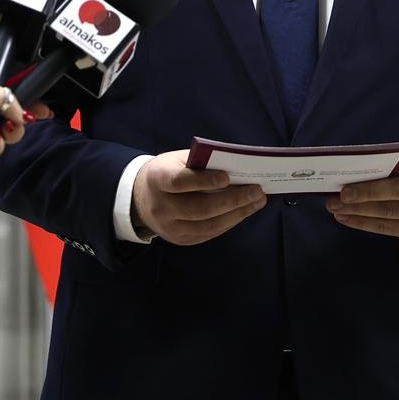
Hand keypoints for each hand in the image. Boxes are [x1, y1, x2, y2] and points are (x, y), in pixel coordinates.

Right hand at [132, 150, 265, 244]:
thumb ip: (201, 162)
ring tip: (257, 202)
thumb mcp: (177, 160)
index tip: (227, 177)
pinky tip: (243, 212)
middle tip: (257, 191)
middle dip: (232, 200)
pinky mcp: (180, 239)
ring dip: (237, 214)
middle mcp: (161, 207)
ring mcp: (170, 227)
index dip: (204, 180)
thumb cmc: (167, 172)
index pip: (180, 182)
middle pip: (199, 208)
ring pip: (207, 225)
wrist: (142, 198)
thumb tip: (237, 167)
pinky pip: (208, 233)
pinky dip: (229, 222)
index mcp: (158, 179)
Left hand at [325, 140, 398, 241]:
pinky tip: (346, 217)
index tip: (376, 155)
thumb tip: (356, 172)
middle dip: (367, 192)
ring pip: (389, 212)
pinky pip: (387, 228)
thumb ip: (395, 161)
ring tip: (335, 205)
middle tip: (342, 193)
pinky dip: (363, 223)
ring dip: (358, 210)